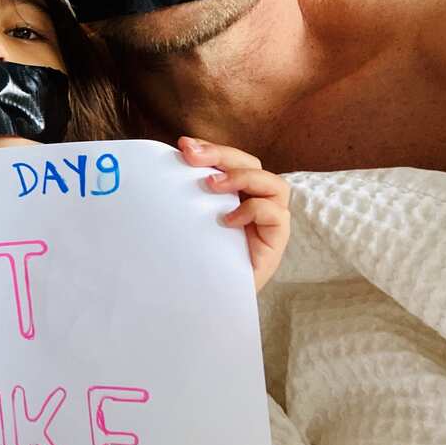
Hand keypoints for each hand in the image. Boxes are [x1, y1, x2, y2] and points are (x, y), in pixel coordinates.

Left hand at [178, 137, 289, 291]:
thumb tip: (167, 164)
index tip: (184, 145)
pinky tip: (227, 221)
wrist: (207, 299)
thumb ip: (185, 194)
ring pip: (273, 183)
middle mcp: (256, 200)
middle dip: (221, 155)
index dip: (211, 148)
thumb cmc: (197, 257)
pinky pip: (276, 214)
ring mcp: (270, 220)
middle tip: (192, 155)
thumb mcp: (188, 219)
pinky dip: (253, 210)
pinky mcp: (277, 239)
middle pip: (251, 164)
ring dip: (241, 177)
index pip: (230, 160)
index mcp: (235, 191)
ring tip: (211, 186)